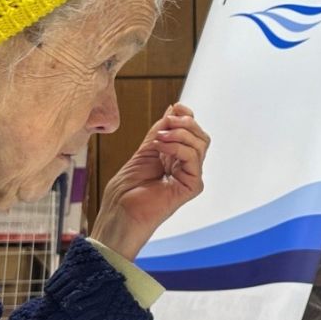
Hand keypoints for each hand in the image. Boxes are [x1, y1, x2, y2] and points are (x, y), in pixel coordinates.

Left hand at [90, 104, 209, 260]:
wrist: (120, 211)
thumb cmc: (126, 189)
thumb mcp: (145, 149)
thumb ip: (161, 130)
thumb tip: (174, 108)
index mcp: (176, 158)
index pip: (192, 132)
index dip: (186, 116)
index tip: (174, 108)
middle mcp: (186, 167)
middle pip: (201, 136)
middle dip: (185, 123)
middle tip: (166, 122)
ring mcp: (190, 176)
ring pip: (201, 144)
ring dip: (180, 134)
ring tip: (159, 138)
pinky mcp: (192, 186)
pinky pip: (194, 158)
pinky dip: (178, 147)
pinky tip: (161, 147)